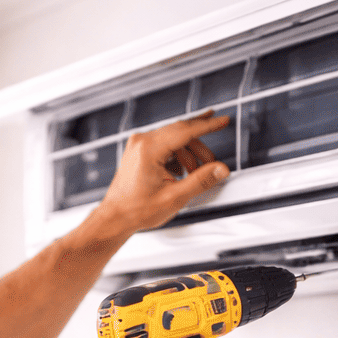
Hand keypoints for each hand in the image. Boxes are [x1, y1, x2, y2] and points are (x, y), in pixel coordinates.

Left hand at [88, 112, 231, 237]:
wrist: (115, 217)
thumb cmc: (135, 210)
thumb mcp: (174, 197)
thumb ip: (201, 180)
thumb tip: (220, 169)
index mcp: (149, 149)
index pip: (186, 130)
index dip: (208, 125)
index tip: (222, 120)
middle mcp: (141, 142)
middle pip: (180, 132)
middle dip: (200, 146)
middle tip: (213, 159)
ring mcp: (138, 145)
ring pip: (173, 139)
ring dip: (189, 153)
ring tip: (196, 172)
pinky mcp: (138, 151)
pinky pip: (164, 145)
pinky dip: (177, 156)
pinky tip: (181, 172)